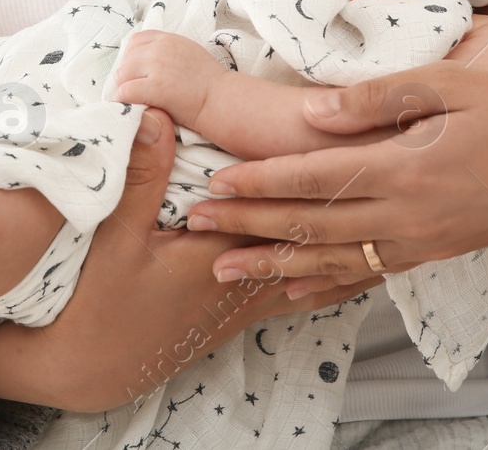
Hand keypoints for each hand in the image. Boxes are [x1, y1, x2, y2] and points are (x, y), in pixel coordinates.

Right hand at [0, 109, 381, 412]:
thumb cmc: (99, 303)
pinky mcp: (244, 313)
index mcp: (225, 259)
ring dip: (356, 237)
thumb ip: (141, 177)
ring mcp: (250, 303)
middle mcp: (249, 285)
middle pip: (318, 241)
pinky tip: (360, 255)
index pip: (288, 217)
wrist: (88, 368)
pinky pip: (306, 288)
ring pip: (322, 268)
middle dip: (354, 204)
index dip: (323, 177)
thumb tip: (157, 118)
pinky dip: (338, 268)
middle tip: (397, 164)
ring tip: (399, 205)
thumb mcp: (113, 235)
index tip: (357, 138)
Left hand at [114, 30, 226, 130]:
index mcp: (169, 39)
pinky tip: (134, 108)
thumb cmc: (208, 83)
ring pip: (122, 76)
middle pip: (126, 60)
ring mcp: (158, 66)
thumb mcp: (188, 53)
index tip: (137, 74)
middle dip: (127, 77)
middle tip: (135, 93)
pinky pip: (126, 92)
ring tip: (135, 102)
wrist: (223, 99)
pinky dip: (125, 102)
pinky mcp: (156, 87)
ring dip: (125, 90)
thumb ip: (167, 52)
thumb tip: (144, 63)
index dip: (131, 58)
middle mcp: (161, 49)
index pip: (135, 41)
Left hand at [180, 61, 487, 295]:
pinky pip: (368, 274)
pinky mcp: (434, 252)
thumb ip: (381, 96)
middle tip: (195, 227)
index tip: (215, 182)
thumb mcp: (453, 82)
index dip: (261, 182)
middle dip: (250, 225)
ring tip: (224, 269)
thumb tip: (313, 111)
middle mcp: (409, 214)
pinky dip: (325, 283)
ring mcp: (422, 241)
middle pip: (312, 224)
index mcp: (409, 167)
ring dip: (274, 263)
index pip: (316, 178)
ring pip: (333, 259)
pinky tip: (292, 286)